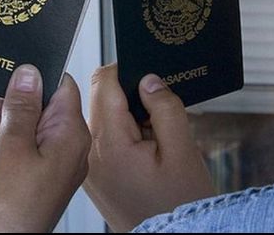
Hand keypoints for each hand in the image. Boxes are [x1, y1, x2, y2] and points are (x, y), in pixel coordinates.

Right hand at [0, 64, 90, 232]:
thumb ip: (19, 106)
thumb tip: (29, 73)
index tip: (0, 69)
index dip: (27, 78)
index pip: (54, 91)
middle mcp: (53, 152)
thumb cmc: (11, 208)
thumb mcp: (10, 144)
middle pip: (10, 118)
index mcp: (66, 136)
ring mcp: (32, 171)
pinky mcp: (13, 187)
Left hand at [84, 64, 214, 232]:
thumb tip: (148, 79)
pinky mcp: (95, 175)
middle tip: (157, 115)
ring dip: (127, 116)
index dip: (126, 70)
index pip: (103, 82)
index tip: (148, 77)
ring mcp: (90, 166)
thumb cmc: (179, 202)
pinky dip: (123, 135)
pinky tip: (145, 151)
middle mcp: (91, 153)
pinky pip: (104, 140)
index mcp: (110, 143)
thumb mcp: (182, 149)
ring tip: (153, 138)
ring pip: (103, 118)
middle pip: (101, 99)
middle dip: (129, 96)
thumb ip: (165, 107)